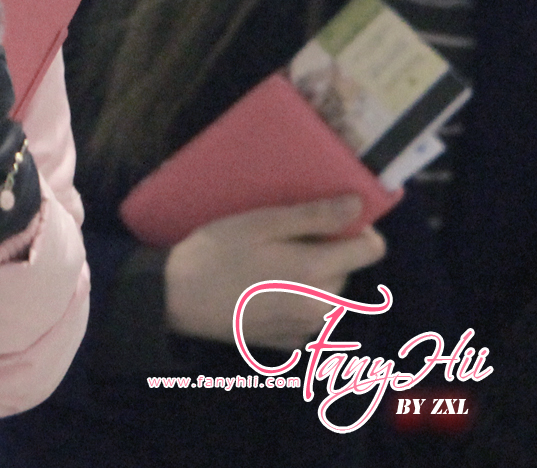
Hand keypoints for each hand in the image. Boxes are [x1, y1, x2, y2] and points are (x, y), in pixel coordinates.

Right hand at [164, 196, 386, 349]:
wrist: (175, 299)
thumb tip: (358, 205)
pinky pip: (310, 315)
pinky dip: (296, 302)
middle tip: (280, 243)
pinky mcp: (290, 343)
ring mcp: (307, 329)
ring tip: (269, 269)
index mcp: (318, 271)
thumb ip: (313, 216)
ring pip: (329, 293)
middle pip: (347, 270)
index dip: (355, 229)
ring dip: (312, 278)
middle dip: (326, 253)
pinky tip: (263, 294)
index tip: (324, 221)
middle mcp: (323, 306)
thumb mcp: (259, 223)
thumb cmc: (214, 253)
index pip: (372, 249)